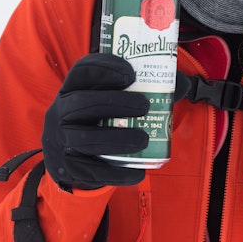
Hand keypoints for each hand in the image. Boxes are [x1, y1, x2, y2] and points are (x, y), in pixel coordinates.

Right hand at [42, 54, 149, 189]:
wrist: (74, 159)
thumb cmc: (101, 119)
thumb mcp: (114, 99)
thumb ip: (146, 88)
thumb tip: (182, 85)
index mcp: (73, 87)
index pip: (83, 71)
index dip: (104, 69)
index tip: (131, 73)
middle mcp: (60, 110)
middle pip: (81, 103)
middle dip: (115, 103)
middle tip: (145, 106)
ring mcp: (60, 140)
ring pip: (84, 138)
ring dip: (117, 138)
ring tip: (144, 139)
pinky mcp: (66, 167)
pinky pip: (90, 170)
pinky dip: (116, 172)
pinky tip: (138, 172)